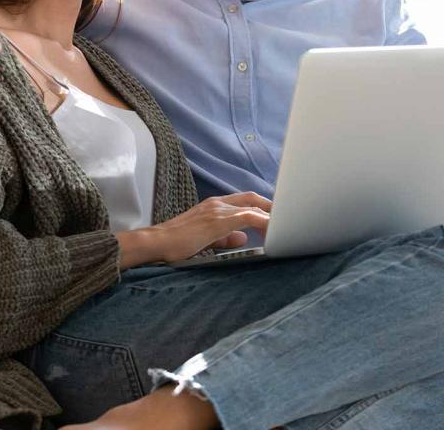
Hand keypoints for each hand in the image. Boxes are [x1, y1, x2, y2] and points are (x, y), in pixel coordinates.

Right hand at [116, 192, 272, 268]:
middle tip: (288, 216)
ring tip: (286, 225)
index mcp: (213, 206)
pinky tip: (273, 231)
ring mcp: (217, 210)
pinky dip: (263, 222)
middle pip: (252, 199)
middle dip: (272, 207)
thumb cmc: (175, 244)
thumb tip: (244, 238)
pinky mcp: (217, 220)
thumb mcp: (205, 240)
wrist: (155, 243)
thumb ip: (225, 238)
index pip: (244, 201)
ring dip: (271, 216)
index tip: (277, 215)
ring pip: (253, 207)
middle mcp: (217, 203)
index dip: (262, 206)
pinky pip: (248, 218)